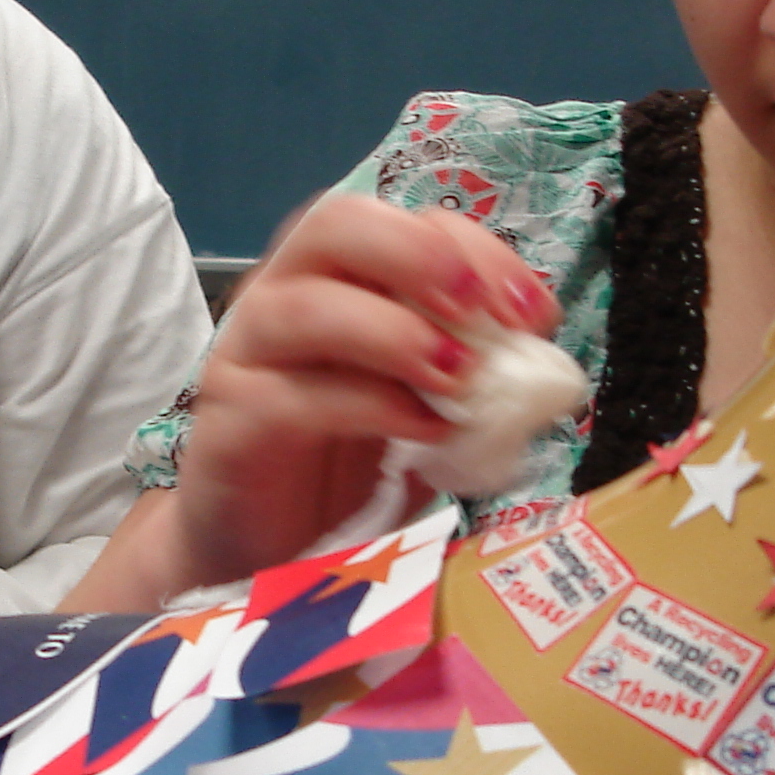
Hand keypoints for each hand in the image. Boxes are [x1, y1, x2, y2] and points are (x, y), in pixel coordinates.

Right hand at [169, 193, 557, 584]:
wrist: (262, 550)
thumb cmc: (345, 469)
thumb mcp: (422, 409)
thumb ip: (471, 378)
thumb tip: (542, 368)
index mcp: (341, 279)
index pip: (406, 224)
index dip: (478, 253)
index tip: (534, 313)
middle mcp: (286, 295)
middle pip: (337, 223)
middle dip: (420, 256)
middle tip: (480, 314)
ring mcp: (249, 354)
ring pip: (304, 305)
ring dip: (394, 332)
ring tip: (458, 378)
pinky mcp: (231, 421)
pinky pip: (295, 397)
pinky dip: (370, 407)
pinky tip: (423, 435)